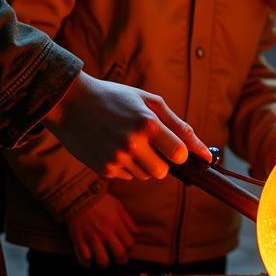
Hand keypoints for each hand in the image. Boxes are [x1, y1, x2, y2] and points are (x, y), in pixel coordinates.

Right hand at [43, 71, 211, 179]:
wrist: (71, 102)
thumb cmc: (116, 98)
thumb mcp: (150, 102)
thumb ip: (179, 125)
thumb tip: (204, 152)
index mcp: (148, 123)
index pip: (180, 154)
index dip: (182, 153)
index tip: (179, 149)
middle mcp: (132, 144)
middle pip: (163, 171)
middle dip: (163, 161)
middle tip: (152, 143)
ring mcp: (116, 158)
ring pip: (146, 176)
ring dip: (145, 163)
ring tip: (130, 141)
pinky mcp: (103, 169)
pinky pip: (128, 177)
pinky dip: (127, 166)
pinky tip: (115, 147)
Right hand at [66, 193, 136, 268]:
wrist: (79, 196)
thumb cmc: (101, 201)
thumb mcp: (118, 206)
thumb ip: (128, 221)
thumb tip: (138, 233)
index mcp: (116, 224)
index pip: (129, 243)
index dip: (130, 248)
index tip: (128, 249)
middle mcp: (105, 233)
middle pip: (118, 253)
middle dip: (122, 260)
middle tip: (121, 261)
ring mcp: (92, 238)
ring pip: (102, 260)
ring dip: (105, 264)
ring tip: (106, 262)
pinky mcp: (79, 241)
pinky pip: (84, 258)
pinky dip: (87, 263)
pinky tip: (90, 261)